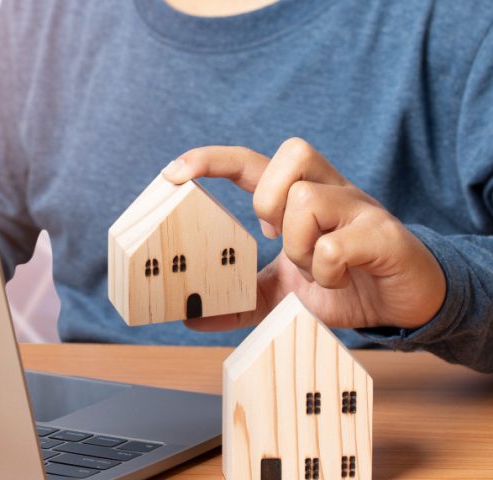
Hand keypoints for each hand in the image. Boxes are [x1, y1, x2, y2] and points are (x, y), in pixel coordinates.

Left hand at [161, 138, 445, 330]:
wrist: (405, 301)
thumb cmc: (344, 282)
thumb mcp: (284, 293)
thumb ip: (242, 299)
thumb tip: (192, 316)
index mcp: (301, 196)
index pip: (252, 162)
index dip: (211, 160)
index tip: (171, 174)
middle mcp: (330, 190)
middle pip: (292, 154)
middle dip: (269, 199)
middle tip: (274, 236)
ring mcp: (359, 208)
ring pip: (308, 199)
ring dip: (299, 246)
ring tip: (314, 269)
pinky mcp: (384, 236)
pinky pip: (336, 244)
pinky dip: (327, 270)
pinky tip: (337, 280)